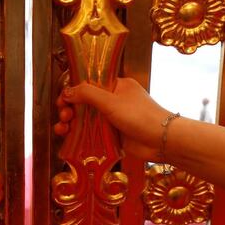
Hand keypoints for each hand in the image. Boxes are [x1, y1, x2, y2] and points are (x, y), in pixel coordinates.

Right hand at [56, 78, 170, 159]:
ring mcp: (112, 118)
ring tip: (62, 129)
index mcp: (116, 86)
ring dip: (70, 123)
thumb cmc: (140, 116)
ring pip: (85, 118)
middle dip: (69, 109)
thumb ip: (87, 94)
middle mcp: (113, 100)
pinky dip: (78, 134)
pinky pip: (90, 132)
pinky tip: (67, 137)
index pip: (88, 84)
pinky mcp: (112, 134)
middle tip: (64, 116)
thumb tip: (66, 92)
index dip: (72, 91)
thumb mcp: (111, 101)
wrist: (161, 141)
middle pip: (83, 102)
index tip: (62, 101)